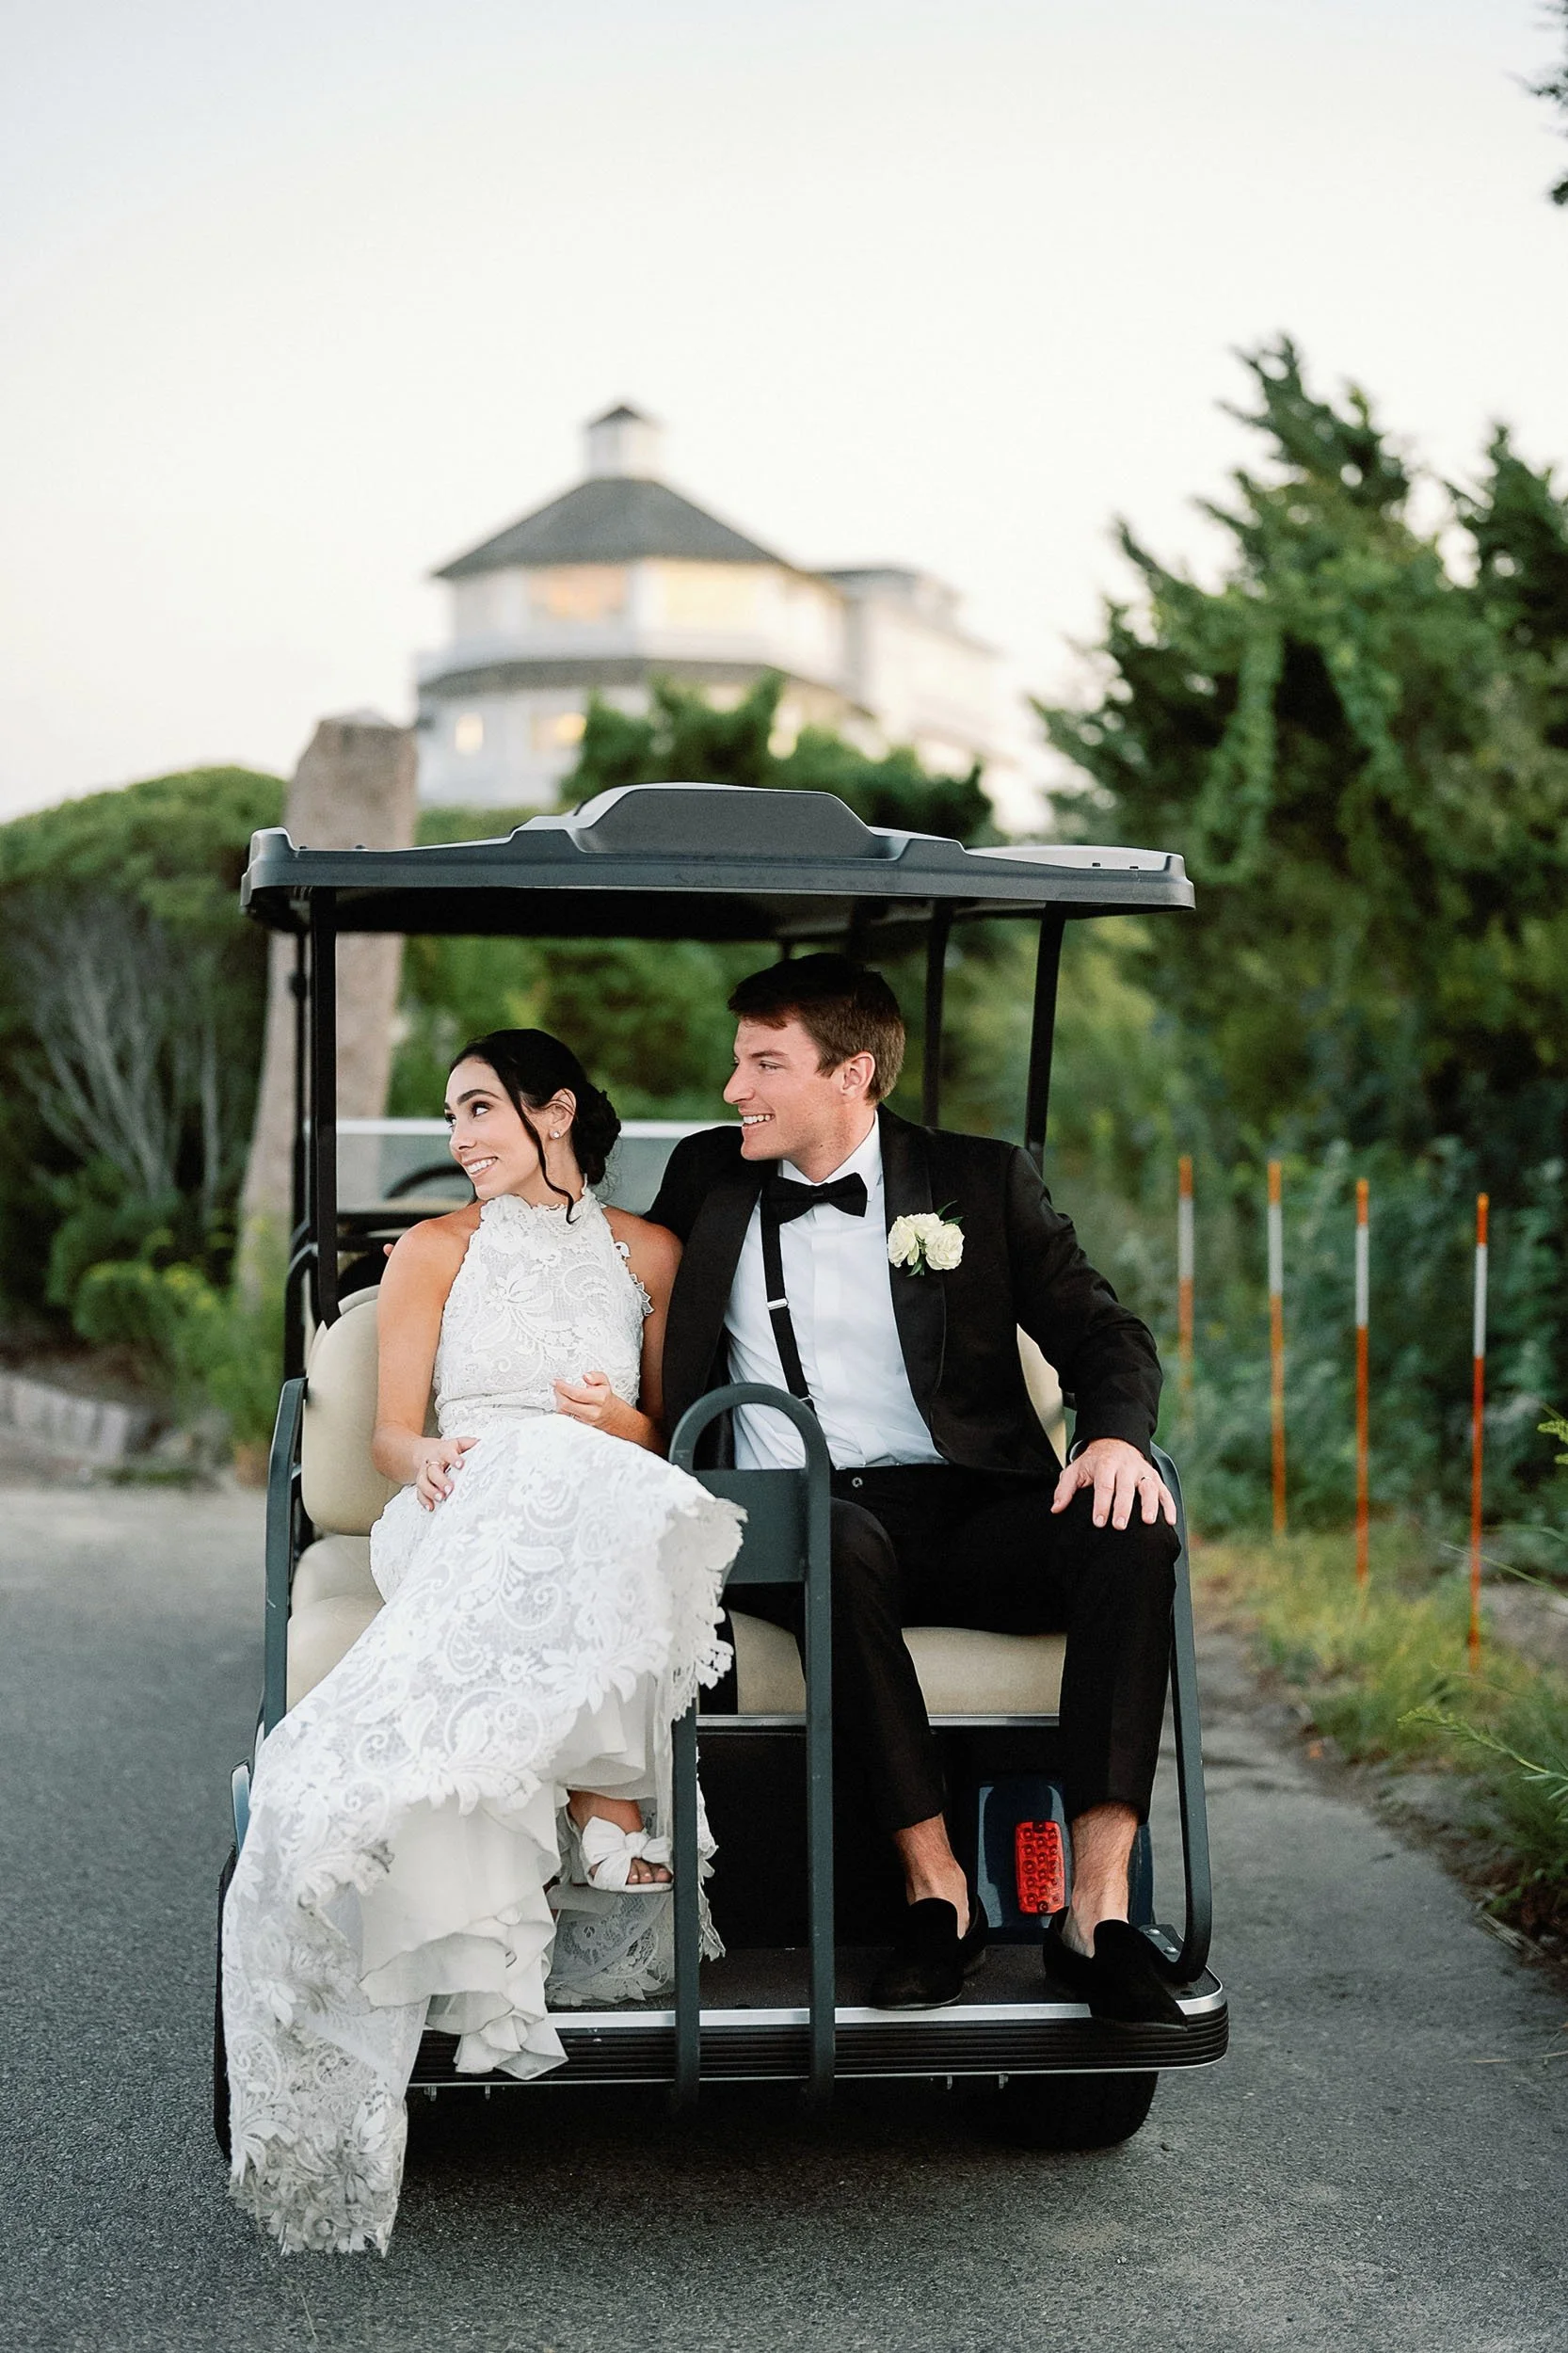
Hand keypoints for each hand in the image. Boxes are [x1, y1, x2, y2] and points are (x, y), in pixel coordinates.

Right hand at [414, 1434, 476, 1510]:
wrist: (425, 1451)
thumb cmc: (447, 1450)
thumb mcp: (459, 1443)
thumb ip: (471, 1443)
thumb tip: (486, 1445)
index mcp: (443, 1450)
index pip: (447, 1453)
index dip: (453, 1458)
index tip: (461, 1465)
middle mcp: (432, 1462)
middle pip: (433, 1471)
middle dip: (441, 1481)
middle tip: (450, 1489)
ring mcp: (424, 1473)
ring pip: (423, 1482)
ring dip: (431, 1491)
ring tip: (441, 1499)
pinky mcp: (421, 1483)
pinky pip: (419, 1492)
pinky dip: (424, 1500)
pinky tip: (431, 1507)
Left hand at [553, 1371, 630, 1436]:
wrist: (613, 1417)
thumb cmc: (606, 1400)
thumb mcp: (605, 1382)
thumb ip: (595, 1376)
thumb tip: (586, 1376)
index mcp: (599, 1398)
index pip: (576, 1393)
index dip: (562, 1387)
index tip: (556, 1381)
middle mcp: (592, 1411)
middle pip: (567, 1404)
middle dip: (558, 1393)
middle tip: (556, 1386)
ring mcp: (586, 1420)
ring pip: (564, 1412)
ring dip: (559, 1401)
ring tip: (561, 1394)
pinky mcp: (580, 1426)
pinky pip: (565, 1417)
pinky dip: (561, 1409)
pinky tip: (564, 1403)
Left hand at [1051, 1438, 1175, 1530]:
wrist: (1115, 1442)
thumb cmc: (1094, 1462)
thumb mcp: (1076, 1470)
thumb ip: (1065, 1489)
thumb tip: (1056, 1509)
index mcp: (1105, 1465)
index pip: (1104, 1485)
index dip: (1101, 1504)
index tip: (1098, 1522)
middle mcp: (1126, 1467)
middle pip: (1126, 1488)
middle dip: (1123, 1507)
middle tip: (1119, 1526)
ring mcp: (1142, 1472)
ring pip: (1149, 1488)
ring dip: (1150, 1505)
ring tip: (1147, 1522)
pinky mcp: (1154, 1478)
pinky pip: (1164, 1491)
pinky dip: (1169, 1506)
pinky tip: (1169, 1521)